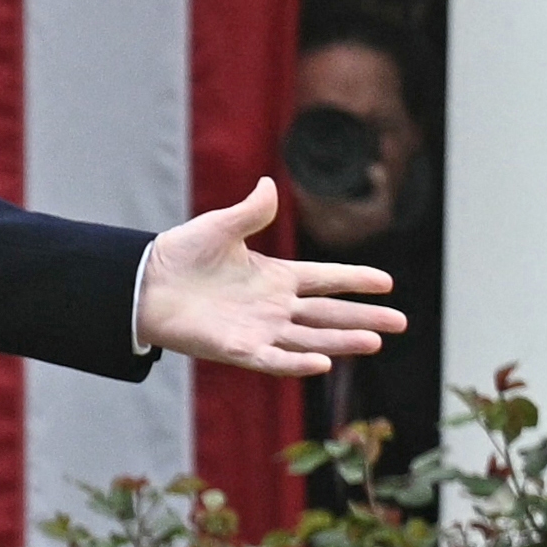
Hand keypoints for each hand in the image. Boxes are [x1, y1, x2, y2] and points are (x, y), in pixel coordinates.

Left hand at [136, 180, 408, 376]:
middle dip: (364, 317)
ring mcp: (259, 329)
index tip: (387, 282)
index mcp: (273, 275)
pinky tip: (324, 362)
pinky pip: (274, 359)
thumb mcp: (220, 227)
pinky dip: (298, 362)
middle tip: (401, 323)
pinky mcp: (239, 349)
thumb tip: (269, 184)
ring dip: (342, 340)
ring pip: (311, 337)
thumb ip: (250, 211)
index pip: (324, 279)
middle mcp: (273, 306)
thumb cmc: (180, 254)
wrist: (144, 284)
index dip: (354, 280)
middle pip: (328, 313)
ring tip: (376, 340)